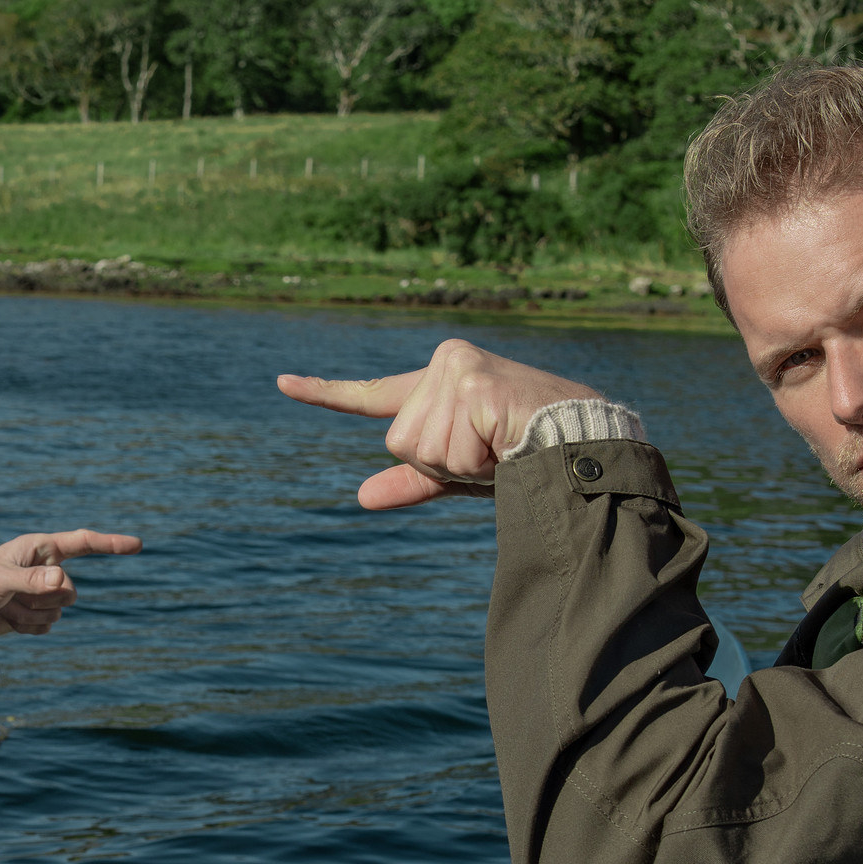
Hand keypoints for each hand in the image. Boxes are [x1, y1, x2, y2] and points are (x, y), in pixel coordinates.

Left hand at [0, 529, 142, 639]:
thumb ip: (31, 580)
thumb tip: (63, 581)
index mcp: (39, 548)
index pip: (82, 543)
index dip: (111, 544)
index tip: (138, 545)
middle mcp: (45, 568)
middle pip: (71, 590)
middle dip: (44, 599)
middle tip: (12, 596)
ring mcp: (41, 592)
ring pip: (60, 610)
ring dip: (32, 615)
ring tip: (6, 606)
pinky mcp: (36, 613)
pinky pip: (48, 626)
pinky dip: (29, 627)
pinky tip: (8, 618)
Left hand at [278, 338, 601, 509]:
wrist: (581, 443)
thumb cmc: (524, 455)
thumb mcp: (458, 471)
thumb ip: (412, 480)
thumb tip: (361, 498)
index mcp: (436, 382)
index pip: (371, 395)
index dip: (324, 394)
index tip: (281, 383)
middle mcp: (442, 366)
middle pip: (400, 442)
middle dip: (441, 464)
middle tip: (488, 453)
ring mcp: (457, 371)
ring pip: (421, 449)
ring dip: (462, 465)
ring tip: (500, 447)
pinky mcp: (474, 384)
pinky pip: (449, 451)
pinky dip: (477, 463)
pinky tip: (506, 441)